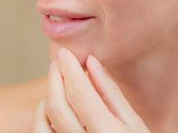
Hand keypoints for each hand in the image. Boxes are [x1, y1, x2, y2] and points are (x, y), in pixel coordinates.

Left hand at [32, 48, 150, 132]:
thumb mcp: (134, 125)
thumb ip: (111, 94)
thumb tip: (91, 63)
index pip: (78, 92)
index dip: (69, 68)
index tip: (65, 53)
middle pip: (56, 105)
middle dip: (54, 78)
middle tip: (58, 62)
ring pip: (43, 122)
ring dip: (47, 99)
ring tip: (58, 87)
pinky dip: (43, 119)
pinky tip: (54, 111)